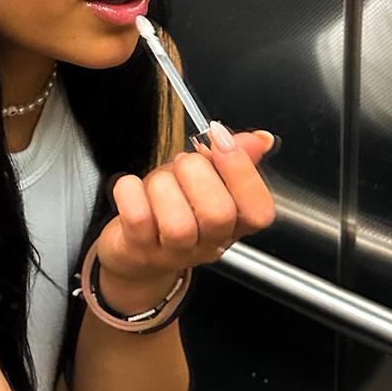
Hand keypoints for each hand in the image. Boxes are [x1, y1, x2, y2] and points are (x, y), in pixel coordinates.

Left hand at [93, 124, 277, 309]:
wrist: (136, 252)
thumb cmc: (173, 208)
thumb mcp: (207, 179)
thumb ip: (235, 158)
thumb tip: (260, 139)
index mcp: (234, 225)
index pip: (259, 211)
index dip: (242, 170)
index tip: (220, 138)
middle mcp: (208, 244)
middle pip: (219, 214)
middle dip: (197, 171)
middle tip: (183, 163)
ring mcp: (173, 252)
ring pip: (178, 224)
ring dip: (163, 185)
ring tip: (159, 182)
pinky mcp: (138, 250)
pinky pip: (138, 218)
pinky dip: (131, 191)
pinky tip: (133, 188)